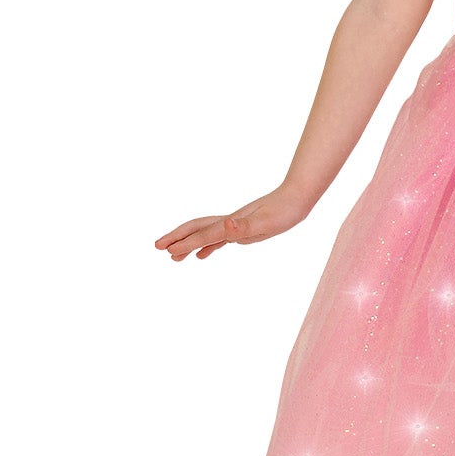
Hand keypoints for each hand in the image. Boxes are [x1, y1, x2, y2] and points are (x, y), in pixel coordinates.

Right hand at [154, 187, 310, 261]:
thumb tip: (226, 226)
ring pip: (204, 234)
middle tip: (157, 247)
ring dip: (188, 243)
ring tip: (173, 257)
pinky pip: (218, 238)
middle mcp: (229, 223)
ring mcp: (234, 224)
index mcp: (231, 224)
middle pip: (196, 229)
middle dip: (177, 238)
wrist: (296, 198)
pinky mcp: (242, 227)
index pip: (203, 235)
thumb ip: (244, 226)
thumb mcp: (266, 222)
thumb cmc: (284, 211)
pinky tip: (203, 255)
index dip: (186, 244)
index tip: (168, 252)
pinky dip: (207, 246)